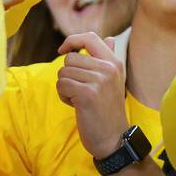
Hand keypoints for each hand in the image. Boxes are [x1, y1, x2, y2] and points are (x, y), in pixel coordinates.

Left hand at [55, 32, 129, 157]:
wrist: (114, 138)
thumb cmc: (108, 110)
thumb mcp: (114, 81)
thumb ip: (108, 59)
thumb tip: (109, 38)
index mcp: (114, 63)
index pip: (90, 37)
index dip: (72, 40)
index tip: (62, 50)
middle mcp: (108, 68)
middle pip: (70, 58)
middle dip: (68, 75)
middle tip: (80, 91)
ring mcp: (99, 80)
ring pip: (63, 72)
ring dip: (65, 87)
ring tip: (80, 99)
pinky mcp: (87, 93)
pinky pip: (61, 84)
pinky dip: (63, 96)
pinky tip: (76, 105)